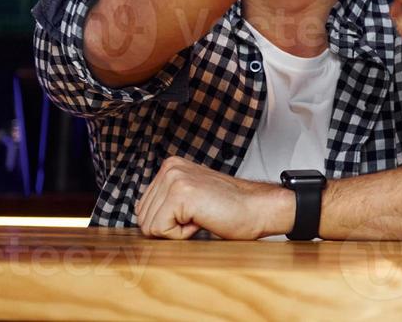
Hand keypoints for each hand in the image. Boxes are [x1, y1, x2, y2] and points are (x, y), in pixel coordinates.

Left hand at [134, 156, 293, 239]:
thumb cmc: (230, 210)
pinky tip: (202, 220)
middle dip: (170, 226)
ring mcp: (174, 178)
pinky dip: (181, 235)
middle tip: (200, 216)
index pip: (143, 209)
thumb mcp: (191, 197)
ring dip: (176, 231)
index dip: (169, 221)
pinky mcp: (180, 193)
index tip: (195, 213)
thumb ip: (167, 200)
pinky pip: (161, 230)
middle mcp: (170, 168)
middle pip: (142, 218)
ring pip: (149, 226)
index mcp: (170, 166)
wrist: (259, 209)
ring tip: (202, 217)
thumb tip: (142, 220)